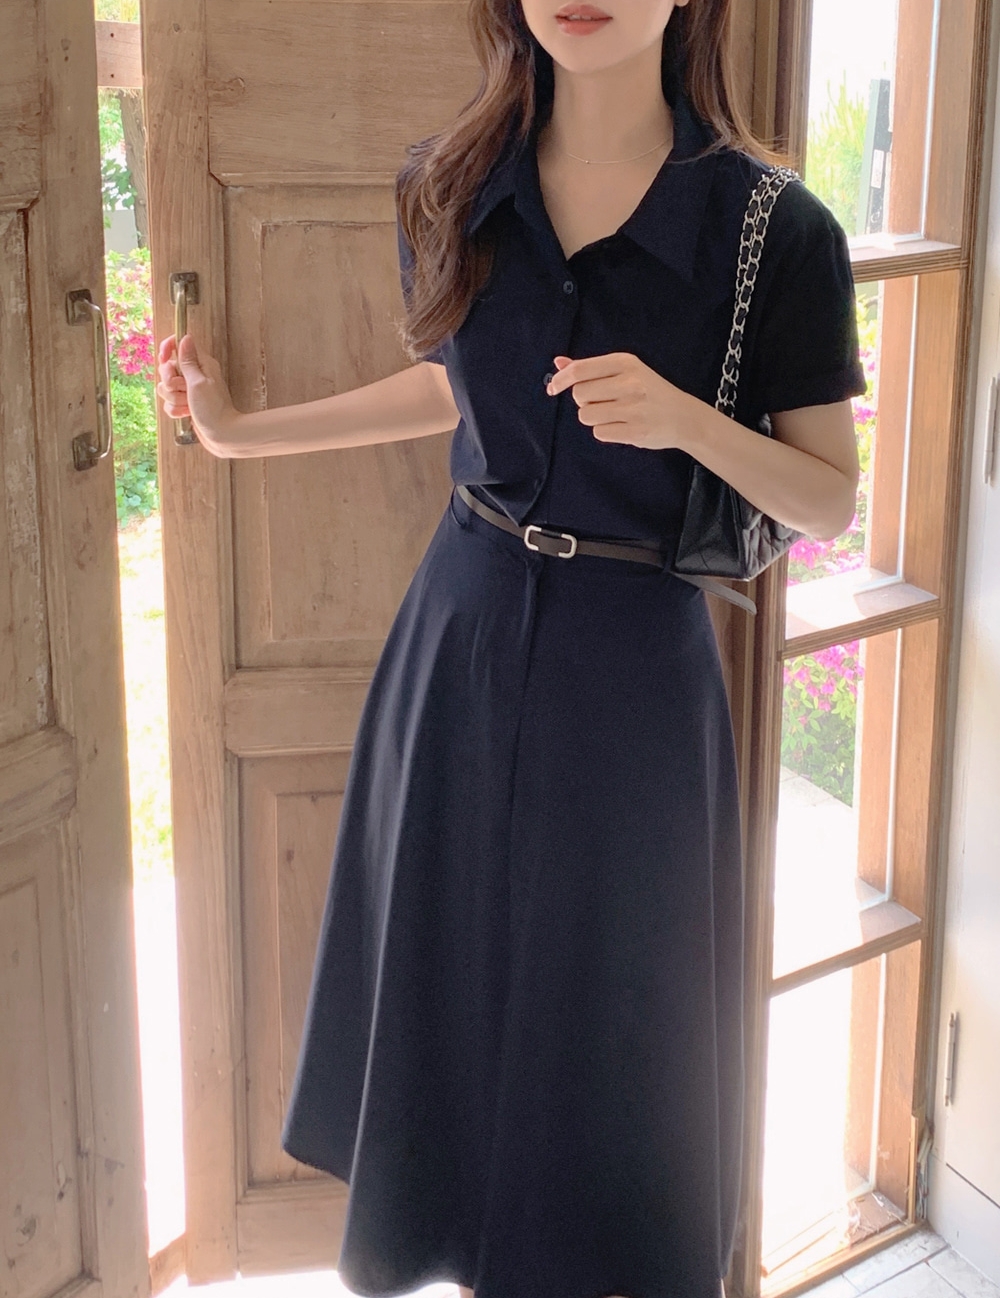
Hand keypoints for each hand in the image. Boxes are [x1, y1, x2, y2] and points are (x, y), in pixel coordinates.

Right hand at [155, 333, 240, 454]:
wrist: (222, 435)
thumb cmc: (213, 409)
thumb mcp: (198, 382)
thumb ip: (188, 361)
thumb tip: (185, 337)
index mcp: (201, 364)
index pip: (178, 345)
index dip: (167, 349)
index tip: (164, 359)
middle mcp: (194, 375)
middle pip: (167, 369)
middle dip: (170, 382)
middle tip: (184, 389)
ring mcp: (189, 390)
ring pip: (165, 388)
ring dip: (174, 399)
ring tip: (189, 405)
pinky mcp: (186, 404)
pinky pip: (169, 403)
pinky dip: (175, 410)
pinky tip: (187, 414)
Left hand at [545, 351, 697, 450]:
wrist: (683, 417)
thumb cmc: (649, 392)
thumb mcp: (624, 371)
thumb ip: (590, 368)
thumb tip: (558, 363)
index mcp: (626, 363)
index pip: (580, 370)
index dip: (560, 380)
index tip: (553, 388)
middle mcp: (629, 383)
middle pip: (579, 395)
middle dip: (584, 401)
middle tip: (603, 401)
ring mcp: (633, 408)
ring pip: (586, 415)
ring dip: (593, 417)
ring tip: (613, 414)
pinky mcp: (635, 431)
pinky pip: (599, 432)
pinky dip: (605, 431)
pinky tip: (621, 426)